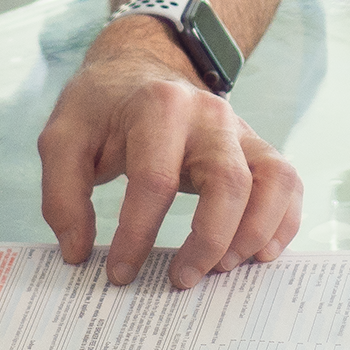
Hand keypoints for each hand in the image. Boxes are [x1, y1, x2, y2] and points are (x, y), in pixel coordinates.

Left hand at [37, 19, 302, 286]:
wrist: (140, 69)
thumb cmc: (102, 108)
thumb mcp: (62, 138)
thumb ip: (62, 194)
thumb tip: (79, 251)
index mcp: (159, 108)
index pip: (155, 181)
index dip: (137, 235)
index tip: (118, 273)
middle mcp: (210, 115)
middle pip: (229, 183)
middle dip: (208, 242)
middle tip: (181, 281)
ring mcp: (241, 130)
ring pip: (273, 181)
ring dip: (254, 233)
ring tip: (224, 269)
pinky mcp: (256, 147)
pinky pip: (288, 183)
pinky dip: (283, 222)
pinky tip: (258, 254)